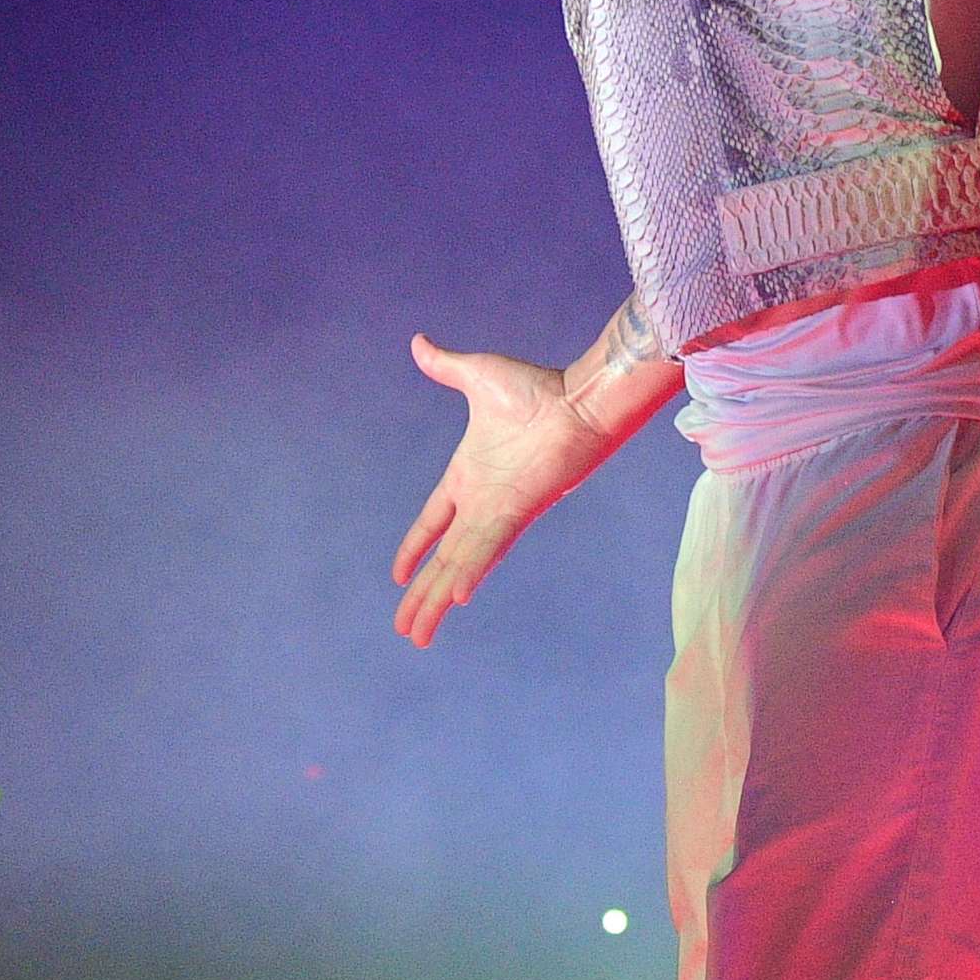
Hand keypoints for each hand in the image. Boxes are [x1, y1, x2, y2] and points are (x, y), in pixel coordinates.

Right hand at [392, 334, 614, 647]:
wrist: (581, 398)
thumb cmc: (539, 388)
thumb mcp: (478, 375)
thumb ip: (445, 366)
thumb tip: (419, 342)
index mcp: (468, 476)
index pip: (434, 522)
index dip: (416, 548)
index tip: (398, 576)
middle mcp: (482, 502)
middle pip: (444, 559)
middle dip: (422, 595)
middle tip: (404, 629)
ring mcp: (499, 512)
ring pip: (461, 566)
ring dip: (438, 602)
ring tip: (418, 636)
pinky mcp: (517, 513)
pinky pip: (486, 550)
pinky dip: (470, 574)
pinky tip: (456, 602)